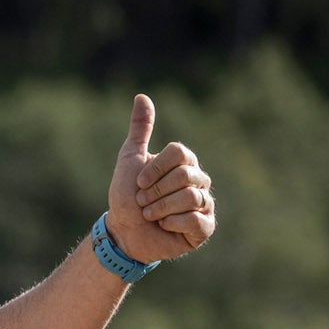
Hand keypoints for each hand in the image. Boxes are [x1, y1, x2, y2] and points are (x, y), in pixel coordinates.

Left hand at [107, 94, 214, 261]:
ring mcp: (205, 204)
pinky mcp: (205, 228)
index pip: (180, 153)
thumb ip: (139, 130)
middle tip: (142, 202)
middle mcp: (200, 181)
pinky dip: (172, 224)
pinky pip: (195, 220)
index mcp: (185, 163)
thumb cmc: (126, 196)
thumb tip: (141, 96)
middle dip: (154, 192)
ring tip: (150, 215)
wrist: (123, 232)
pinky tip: (164, 227)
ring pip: (190, 197)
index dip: (154, 169)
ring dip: (160, 209)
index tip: (139, 183)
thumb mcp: (130, 159)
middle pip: (184, 176)